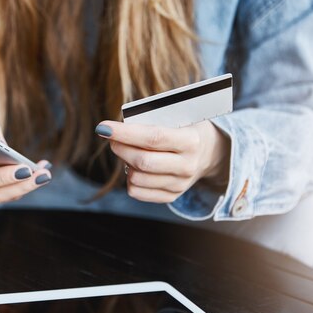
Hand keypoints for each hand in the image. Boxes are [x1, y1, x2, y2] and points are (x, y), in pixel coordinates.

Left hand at [96, 120, 229, 202]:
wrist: (209, 152)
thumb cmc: (186, 127)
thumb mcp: (178, 116)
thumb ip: (152, 120)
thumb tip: (119, 127)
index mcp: (191, 141)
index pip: (153, 138)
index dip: (125, 133)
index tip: (103, 127)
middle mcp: (187, 165)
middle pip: (142, 161)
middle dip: (120, 148)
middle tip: (111, 138)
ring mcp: (180, 184)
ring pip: (136, 178)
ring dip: (124, 163)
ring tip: (128, 151)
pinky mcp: (171, 196)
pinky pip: (137, 192)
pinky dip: (129, 178)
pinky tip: (134, 167)